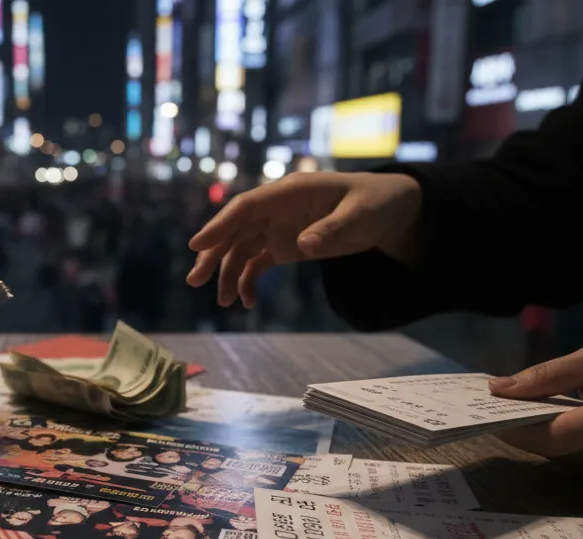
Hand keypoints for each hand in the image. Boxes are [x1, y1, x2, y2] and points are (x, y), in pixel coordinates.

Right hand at [186, 172, 421, 307]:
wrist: (388, 210)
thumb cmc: (375, 203)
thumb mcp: (360, 215)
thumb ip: (333, 229)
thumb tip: (304, 245)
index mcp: (290, 192)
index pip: (247, 207)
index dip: (220, 224)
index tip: (197, 244)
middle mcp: (276, 209)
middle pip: (235, 229)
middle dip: (212, 254)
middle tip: (195, 280)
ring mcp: (277, 228)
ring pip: (240, 249)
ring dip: (226, 273)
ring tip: (222, 302)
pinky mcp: (283, 246)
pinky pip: (256, 263)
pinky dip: (247, 281)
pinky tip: (247, 303)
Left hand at [490, 339, 582, 480]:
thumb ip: (549, 375)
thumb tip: (499, 389)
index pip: (559, 434)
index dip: (520, 430)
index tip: (490, 416)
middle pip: (559, 450)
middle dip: (528, 431)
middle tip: (504, 410)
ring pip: (567, 461)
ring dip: (547, 440)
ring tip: (534, 414)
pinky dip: (569, 447)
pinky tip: (567, 426)